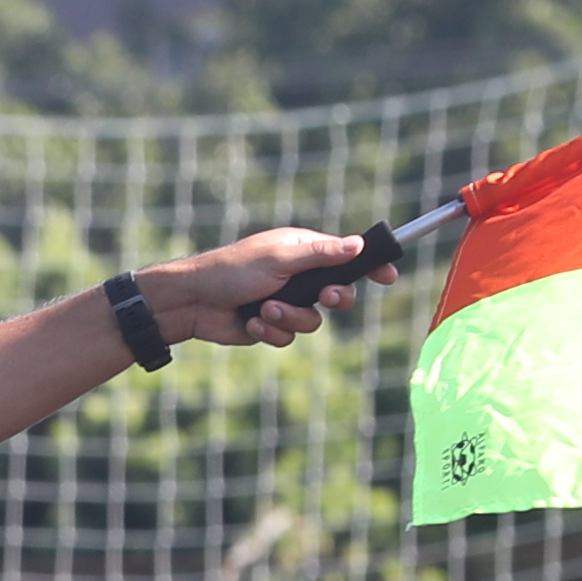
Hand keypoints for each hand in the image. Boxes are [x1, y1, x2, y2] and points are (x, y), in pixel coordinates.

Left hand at [133, 227, 394, 353]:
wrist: (193, 302)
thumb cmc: (232, 271)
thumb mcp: (279, 258)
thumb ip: (321, 254)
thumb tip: (359, 243)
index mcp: (304, 252)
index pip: (348, 257)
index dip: (370, 266)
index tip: (389, 275)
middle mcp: (299, 277)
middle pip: (340, 294)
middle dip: (335, 299)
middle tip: (325, 297)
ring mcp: (286, 302)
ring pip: (314, 322)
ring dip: (290, 318)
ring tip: (265, 309)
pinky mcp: (271, 326)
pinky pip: (288, 337)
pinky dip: (271, 332)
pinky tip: (251, 321)